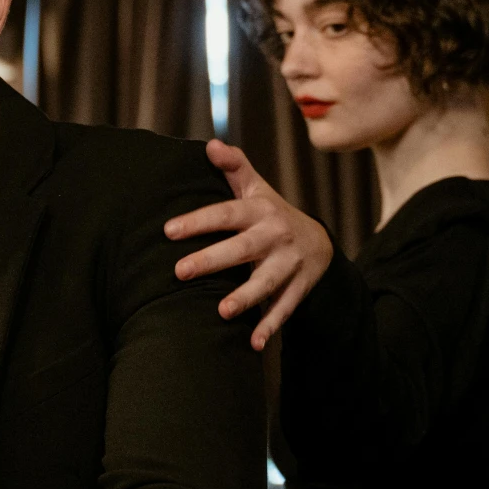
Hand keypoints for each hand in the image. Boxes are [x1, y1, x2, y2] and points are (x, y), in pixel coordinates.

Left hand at [166, 139, 332, 349]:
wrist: (320, 240)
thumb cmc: (271, 213)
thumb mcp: (256, 187)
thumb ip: (234, 167)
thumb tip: (210, 145)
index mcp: (259, 210)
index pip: (225, 214)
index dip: (198, 221)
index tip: (168, 231)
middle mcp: (276, 235)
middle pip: (242, 249)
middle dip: (212, 260)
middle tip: (179, 271)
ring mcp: (290, 263)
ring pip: (267, 282)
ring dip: (246, 297)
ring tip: (222, 311)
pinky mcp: (300, 287)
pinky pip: (285, 308)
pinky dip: (271, 326)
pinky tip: (254, 344)